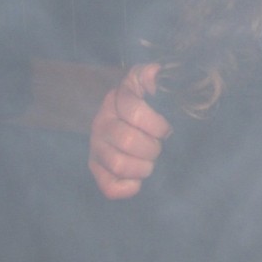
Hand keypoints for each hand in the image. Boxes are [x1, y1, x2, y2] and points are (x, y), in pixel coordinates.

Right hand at [88, 63, 172, 199]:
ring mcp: (97, 146)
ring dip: (143, 167)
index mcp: (117, 99)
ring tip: (150, 162)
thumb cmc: (149, 103)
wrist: (133, 119)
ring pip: (119, 164)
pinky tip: (138, 181)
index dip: (156, 124)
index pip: (133, 111)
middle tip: (158, 147)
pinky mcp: (95, 168)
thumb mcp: (150, 83)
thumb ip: (152, 75)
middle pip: (127, 141)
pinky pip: (109, 187)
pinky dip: (128, 188)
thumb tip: (153, 73)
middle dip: (152, 148)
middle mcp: (102, 122)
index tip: (166, 129)